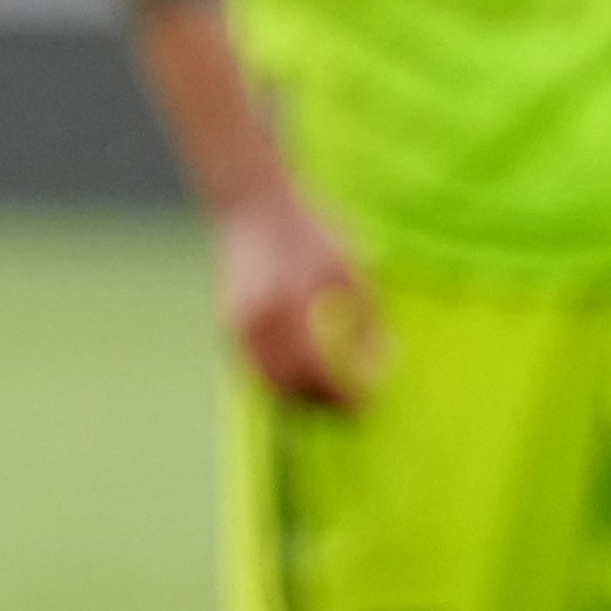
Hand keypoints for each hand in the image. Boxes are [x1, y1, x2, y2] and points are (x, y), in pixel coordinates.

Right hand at [214, 178, 376, 410]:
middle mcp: (257, 321)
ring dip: (299, 397)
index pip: (317, 370)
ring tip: (330, 395)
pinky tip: (303, 374)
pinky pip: (255, 368)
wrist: (256, 204)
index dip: (343, 395)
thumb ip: (368, 319)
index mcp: (290, 305)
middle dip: (322, 403)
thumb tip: (382, 363)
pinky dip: (280, 380)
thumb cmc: (312, 231)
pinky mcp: (229, 324)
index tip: (366, 404)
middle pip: (290, 386)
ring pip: (268, 383)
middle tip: (351, 407)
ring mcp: (238, 325)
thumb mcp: (352, 268)